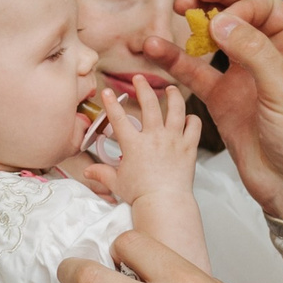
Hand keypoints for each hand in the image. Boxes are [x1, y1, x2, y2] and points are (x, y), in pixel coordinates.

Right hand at [78, 77, 200, 206]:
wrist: (164, 203)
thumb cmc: (141, 195)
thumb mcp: (117, 183)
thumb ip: (102, 174)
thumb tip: (88, 172)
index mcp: (134, 144)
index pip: (118, 118)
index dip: (112, 103)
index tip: (108, 91)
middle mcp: (154, 137)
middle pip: (149, 104)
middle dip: (143, 87)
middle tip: (139, 79)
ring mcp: (173, 140)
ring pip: (176, 109)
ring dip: (172, 96)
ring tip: (170, 89)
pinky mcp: (188, 147)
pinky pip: (194, 126)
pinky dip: (192, 120)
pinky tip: (189, 118)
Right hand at [144, 0, 282, 226]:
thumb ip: (254, 51)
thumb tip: (221, 20)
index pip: (263, 5)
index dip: (238, 3)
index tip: (219, 18)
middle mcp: (271, 51)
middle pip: (238, 10)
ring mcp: (244, 73)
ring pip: (214, 36)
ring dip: (193, 22)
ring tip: (176, 8)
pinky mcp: (224, 96)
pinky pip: (195, 71)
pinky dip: (176, 59)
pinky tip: (156, 49)